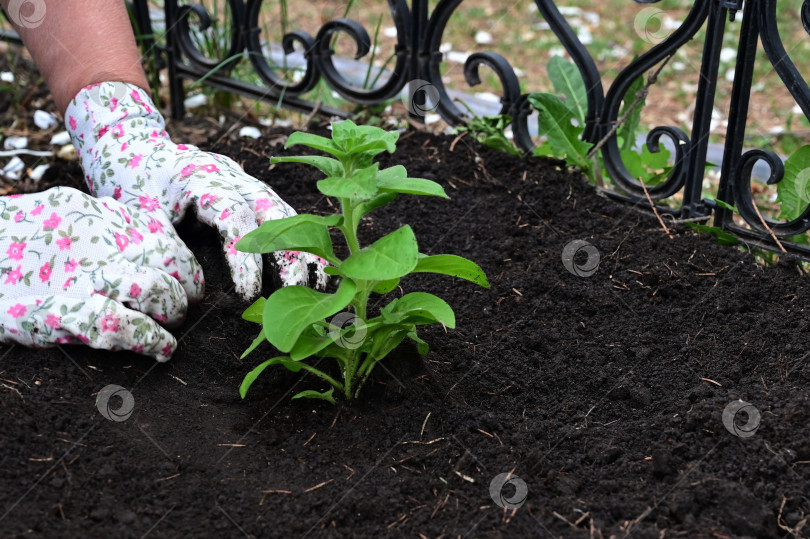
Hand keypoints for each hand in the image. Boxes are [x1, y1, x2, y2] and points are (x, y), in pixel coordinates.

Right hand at [0, 187, 203, 360]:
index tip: (182, 277)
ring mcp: (76, 277)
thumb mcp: (54, 221)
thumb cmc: (8, 246)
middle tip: (182, 303)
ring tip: (170, 323)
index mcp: (91, 216)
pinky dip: (149, 339)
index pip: (158, 232)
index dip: (180, 259)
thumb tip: (139, 248)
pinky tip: (162, 348)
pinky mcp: (56, 314)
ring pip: (153, 287)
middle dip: (184, 283)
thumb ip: (95, 230)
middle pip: (167, 257)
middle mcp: (91, 242)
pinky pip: (117, 324)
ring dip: (171, 308)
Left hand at [65, 82, 327, 299]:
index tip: (248, 293)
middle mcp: (231, 174)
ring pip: (284, 210)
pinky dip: (299, 238)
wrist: (132, 143)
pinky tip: (313, 265)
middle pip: (272, 209)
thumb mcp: (136, 217)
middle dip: (289, 250)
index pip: (233, 216)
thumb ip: (165, 250)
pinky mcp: (250, 190)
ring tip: (319, 281)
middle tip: (297, 288)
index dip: (244, 255)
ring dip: (303, 245)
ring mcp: (245, 179)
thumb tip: (194, 293)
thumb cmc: (130, 182)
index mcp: (200, 176)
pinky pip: (281, 213)